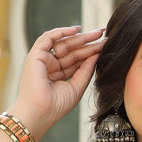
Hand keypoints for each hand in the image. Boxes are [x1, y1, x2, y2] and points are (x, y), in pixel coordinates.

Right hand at [8, 26, 105, 140]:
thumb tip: (96, 55)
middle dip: (88, 42)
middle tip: (104, 34)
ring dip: (81, 37)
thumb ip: (86, 70)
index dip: (91, 53)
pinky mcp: (36, 54)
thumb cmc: (56, 106)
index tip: (105, 47)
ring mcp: (43, 59)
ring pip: (64, 43)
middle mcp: (50, 66)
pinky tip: (77, 29)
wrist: (40, 112)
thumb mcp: (77, 87)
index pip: (77, 61)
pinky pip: (48, 37)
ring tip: (97, 33)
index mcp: (58, 76)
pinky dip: (62, 32)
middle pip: (72, 51)